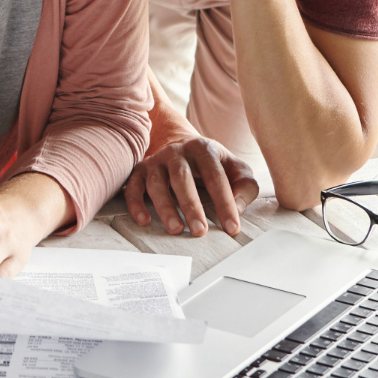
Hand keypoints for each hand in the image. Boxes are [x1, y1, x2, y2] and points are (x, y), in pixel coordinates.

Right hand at [124, 136, 260, 236]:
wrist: (182, 146)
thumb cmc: (213, 164)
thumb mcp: (235, 169)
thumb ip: (244, 186)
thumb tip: (236, 208)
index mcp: (204, 149)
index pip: (216, 177)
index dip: (225, 203)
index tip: (232, 228)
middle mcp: (177, 152)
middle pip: (182, 178)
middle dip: (191, 206)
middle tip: (200, 231)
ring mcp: (156, 160)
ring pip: (157, 184)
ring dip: (165, 207)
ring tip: (176, 229)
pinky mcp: (140, 170)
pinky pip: (133, 186)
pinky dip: (136, 204)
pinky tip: (144, 220)